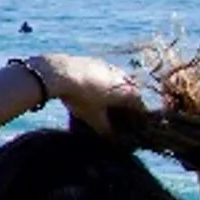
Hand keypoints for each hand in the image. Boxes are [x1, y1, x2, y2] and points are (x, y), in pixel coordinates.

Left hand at [22, 53, 136, 133]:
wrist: (60, 72)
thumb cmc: (81, 98)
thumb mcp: (93, 118)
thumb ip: (106, 130)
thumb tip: (112, 138)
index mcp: (128, 91)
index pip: (140, 106)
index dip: (136, 117)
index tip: (130, 125)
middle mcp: (124, 77)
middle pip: (131, 92)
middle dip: (126, 103)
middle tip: (117, 113)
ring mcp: (110, 66)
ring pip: (118, 81)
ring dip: (115, 90)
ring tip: (103, 100)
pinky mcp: (96, 60)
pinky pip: (105, 73)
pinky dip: (102, 81)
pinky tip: (91, 88)